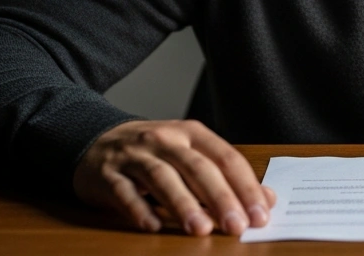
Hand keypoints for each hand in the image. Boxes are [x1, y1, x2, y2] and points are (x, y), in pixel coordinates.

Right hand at [73, 119, 275, 235]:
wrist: (96, 139)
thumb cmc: (154, 153)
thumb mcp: (191, 155)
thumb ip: (227, 177)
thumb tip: (267, 199)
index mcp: (191, 134)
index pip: (225, 158)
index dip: (245, 187)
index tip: (260, 215)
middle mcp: (165, 140)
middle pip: (197, 168)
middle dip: (220, 197)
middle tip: (237, 226)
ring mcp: (134, 156)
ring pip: (162, 177)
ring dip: (183, 204)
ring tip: (200, 229)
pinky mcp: (107, 174)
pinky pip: (124, 192)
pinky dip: (139, 209)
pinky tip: (153, 226)